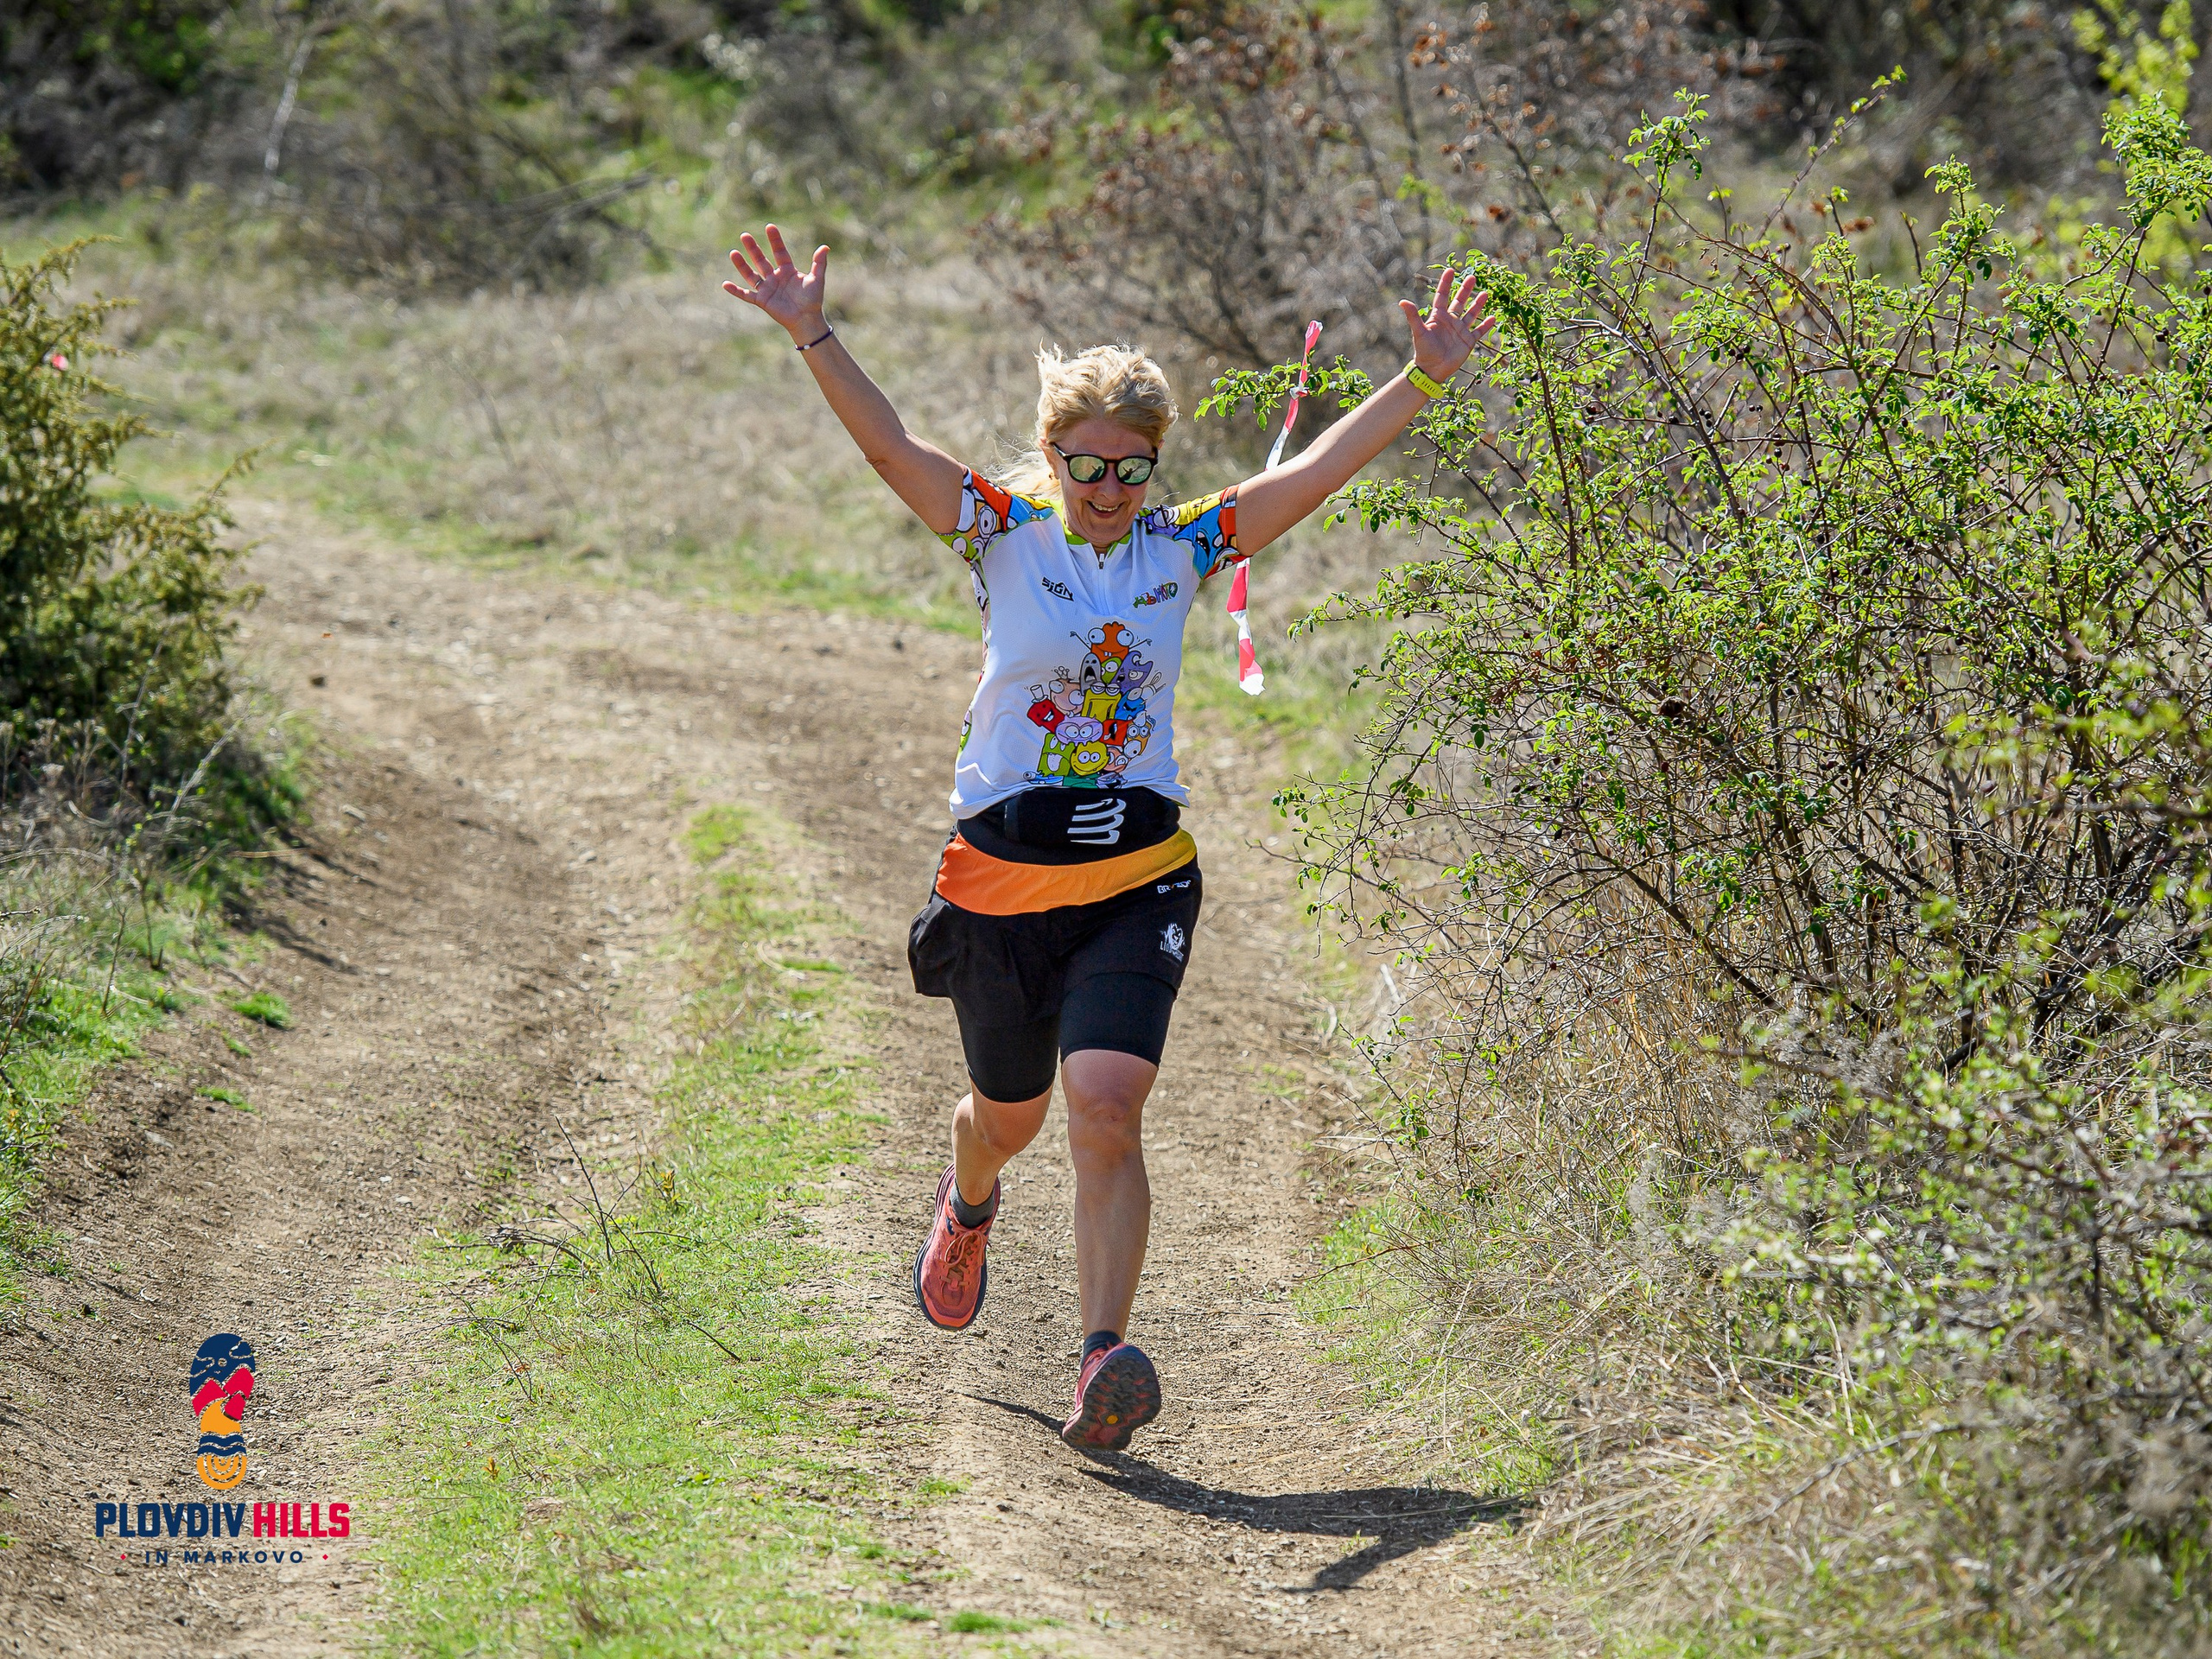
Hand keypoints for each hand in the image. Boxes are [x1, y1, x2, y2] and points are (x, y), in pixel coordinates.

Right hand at [722, 224, 829, 338]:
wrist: (807, 319)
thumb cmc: (813, 300)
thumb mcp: (817, 279)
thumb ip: (819, 263)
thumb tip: (825, 247)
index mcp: (787, 271)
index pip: (779, 252)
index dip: (775, 240)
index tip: (769, 227)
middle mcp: (775, 278)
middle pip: (761, 260)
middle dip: (753, 248)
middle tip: (745, 235)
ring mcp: (767, 289)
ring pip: (751, 274)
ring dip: (742, 265)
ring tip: (733, 253)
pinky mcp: (762, 301)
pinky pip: (746, 295)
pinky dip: (736, 291)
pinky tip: (725, 284)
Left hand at [1400, 268, 1494, 379]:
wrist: (1432, 370)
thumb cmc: (1423, 351)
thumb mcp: (1419, 332)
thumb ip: (1413, 316)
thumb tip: (1402, 301)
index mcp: (1438, 317)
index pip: (1443, 296)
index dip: (1446, 283)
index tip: (1451, 270)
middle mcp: (1450, 321)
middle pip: (1459, 302)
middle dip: (1465, 290)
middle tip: (1472, 277)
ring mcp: (1460, 331)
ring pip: (1471, 314)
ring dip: (1478, 304)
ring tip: (1486, 293)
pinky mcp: (1468, 341)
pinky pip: (1479, 331)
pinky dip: (1486, 325)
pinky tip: (1493, 317)